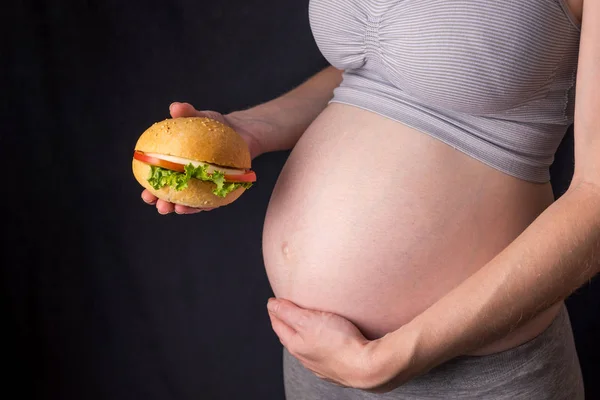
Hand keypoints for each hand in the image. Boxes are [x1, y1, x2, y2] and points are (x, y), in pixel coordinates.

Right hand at [141, 101, 266, 213]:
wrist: (241, 131)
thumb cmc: (214, 125)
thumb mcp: (199, 116)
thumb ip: (187, 112)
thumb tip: (175, 107)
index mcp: (176, 165)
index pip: (159, 181)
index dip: (150, 190)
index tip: (145, 194)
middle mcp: (189, 179)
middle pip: (173, 196)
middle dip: (164, 204)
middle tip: (160, 205)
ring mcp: (206, 186)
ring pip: (192, 203)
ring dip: (184, 209)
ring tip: (178, 210)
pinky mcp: (224, 189)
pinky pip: (215, 200)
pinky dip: (209, 204)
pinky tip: (205, 206)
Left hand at [267, 298, 402, 390]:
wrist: (366, 366)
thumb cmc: (339, 341)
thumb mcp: (308, 320)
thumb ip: (288, 312)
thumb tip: (271, 304)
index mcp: (295, 345)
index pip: (278, 324)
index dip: (275, 310)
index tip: (274, 300)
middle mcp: (305, 357)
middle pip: (290, 336)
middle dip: (285, 322)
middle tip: (285, 309)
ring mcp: (320, 365)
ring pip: (305, 346)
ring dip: (302, 334)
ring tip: (304, 324)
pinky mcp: (336, 368)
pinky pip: (322, 353)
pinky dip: (318, 344)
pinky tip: (324, 341)